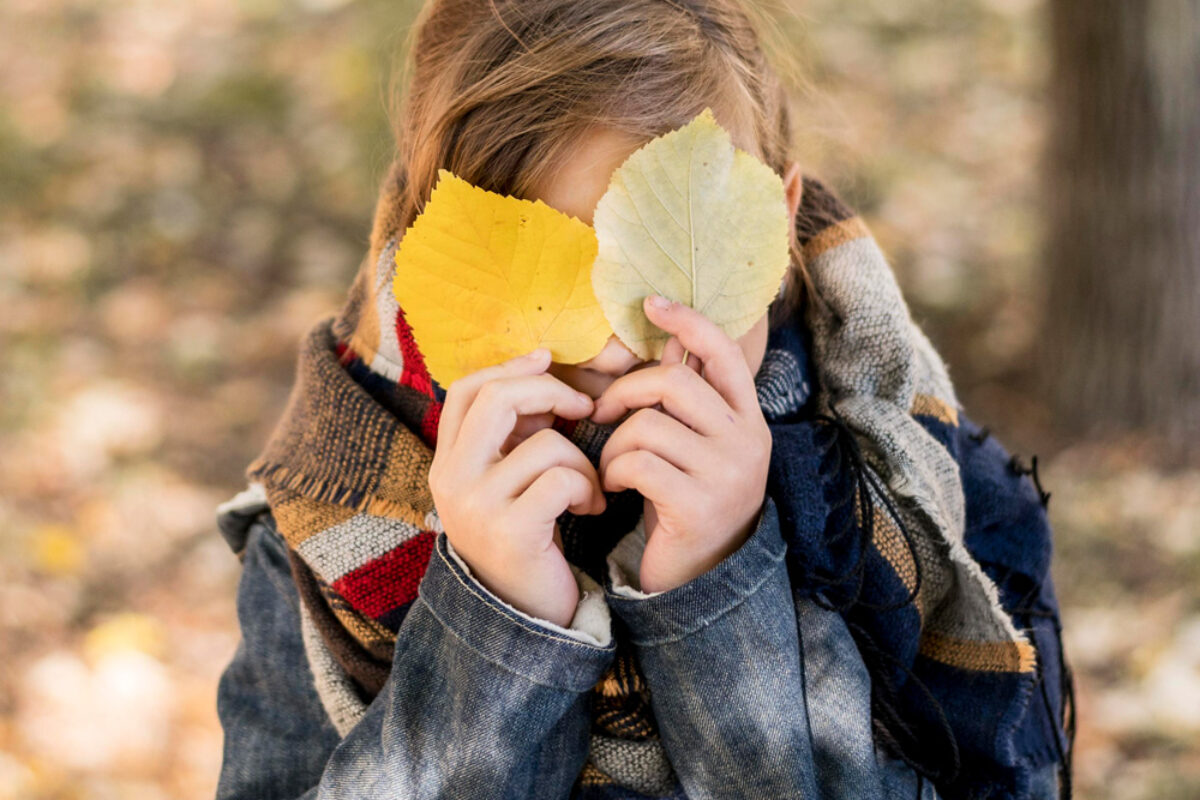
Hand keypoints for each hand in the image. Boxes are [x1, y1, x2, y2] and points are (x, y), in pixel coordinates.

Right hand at [429, 348, 605, 626]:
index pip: (465, 390)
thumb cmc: (527, 539)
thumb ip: (514, 433)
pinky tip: (591, 509)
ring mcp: (476, 507)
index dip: (508, 367)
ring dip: (582, 461)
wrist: (524, 617)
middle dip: (549, 391)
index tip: (546, 360)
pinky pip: (562, 479)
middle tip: (584, 407)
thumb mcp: (507, 481)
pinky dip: (588, 489)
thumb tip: (540, 369)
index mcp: (446, 464)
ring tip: (589, 489)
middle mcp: (450, 482)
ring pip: (544, 443)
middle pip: (497, 398)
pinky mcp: (510, 532)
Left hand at [590, 295, 771, 592]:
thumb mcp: (696, 445)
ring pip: (648, 425)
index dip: (688, 321)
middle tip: (601, 411)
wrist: (702, 579)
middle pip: (674, 382)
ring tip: (609, 466)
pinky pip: (637, 463)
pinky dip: (611, 471)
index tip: (651, 303)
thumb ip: (687, 397)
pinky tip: (611, 488)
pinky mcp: (698, 506)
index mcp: (749, 419)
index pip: (724, 352)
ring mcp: (727, 475)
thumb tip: (668, 336)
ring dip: (613, 443)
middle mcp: (747, 442)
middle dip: (626, 391)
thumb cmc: (688, 500)